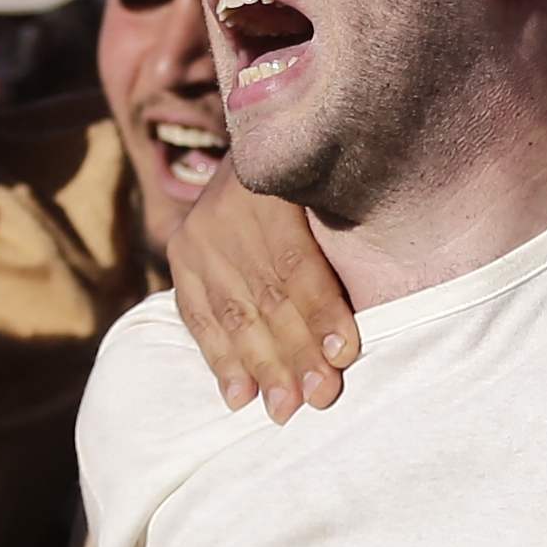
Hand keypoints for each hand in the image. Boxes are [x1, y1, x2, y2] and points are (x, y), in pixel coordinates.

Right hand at [172, 177, 358, 417]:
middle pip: (265, 294)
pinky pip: (199, 316)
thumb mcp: (333, 186)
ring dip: (261, 366)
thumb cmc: (317, 175)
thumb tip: (366, 313)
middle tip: (319, 397)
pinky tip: (238, 395)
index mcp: (271, 188)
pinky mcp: (181, 255)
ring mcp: (198, 235)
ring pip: (233, 311)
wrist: (262, 137)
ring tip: (283, 408)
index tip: (343, 354)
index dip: (321, 311)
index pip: (295, 262)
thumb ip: (342, 237)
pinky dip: (220, 359)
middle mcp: (227, 212)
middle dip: (295, 353)